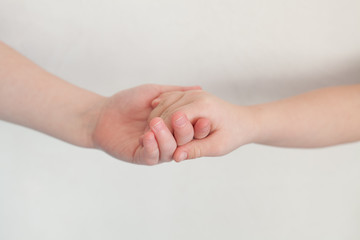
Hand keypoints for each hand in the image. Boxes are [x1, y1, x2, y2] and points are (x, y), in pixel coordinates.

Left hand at [91, 84, 207, 164]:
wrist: (102, 113)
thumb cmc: (128, 102)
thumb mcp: (154, 92)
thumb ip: (175, 92)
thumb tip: (199, 88)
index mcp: (173, 126)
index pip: (192, 128)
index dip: (199, 124)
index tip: (203, 116)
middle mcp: (167, 140)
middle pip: (184, 142)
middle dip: (183, 131)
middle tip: (179, 118)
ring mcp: (155, 150)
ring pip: (169, 150)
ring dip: (165, 138)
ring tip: (156, 123)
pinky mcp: (140, 157)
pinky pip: (151, 156)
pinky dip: (151, 146)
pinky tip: (147, 136)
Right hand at [149, 90, 257, 160]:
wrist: (243, 121)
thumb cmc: (233, 135)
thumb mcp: (217, 147)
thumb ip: (196, 150)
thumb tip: (176, 157)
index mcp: (203, 106)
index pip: (172, 117)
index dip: (162, 133)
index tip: (156, 146)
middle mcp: (195, 95)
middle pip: (166, 109)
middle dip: (157, 126)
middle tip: (149, 141)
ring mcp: (191, 92)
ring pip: (164, 102)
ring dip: (156, 117)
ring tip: (153, 134)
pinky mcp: (188, 93)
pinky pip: (168, 98)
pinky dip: (160, 109)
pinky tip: (156, 123)